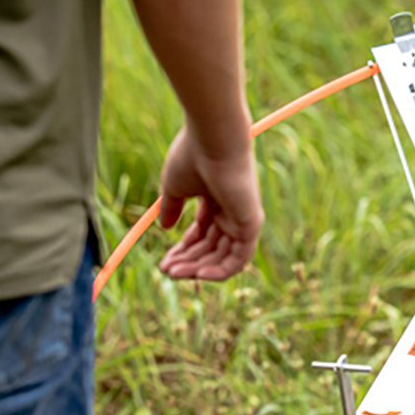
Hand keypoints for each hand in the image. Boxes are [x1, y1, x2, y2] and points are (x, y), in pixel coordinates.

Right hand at [157, 127, 261, 280]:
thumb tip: (164, 228)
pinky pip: (238, 260)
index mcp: (216, 201)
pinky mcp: (251, 225)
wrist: (213, 140)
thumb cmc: (193, 156)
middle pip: (211, 248)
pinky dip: (219, 271)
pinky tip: (198, 274)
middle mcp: (232, 211)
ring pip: (222, 257)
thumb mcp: (175, 187)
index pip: (202, 234)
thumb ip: (172, 208)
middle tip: (165, 270)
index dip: (183, 250)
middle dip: (187, 262)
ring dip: (197, 269)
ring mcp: (243, 219)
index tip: (164, 262)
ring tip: (173, 272)